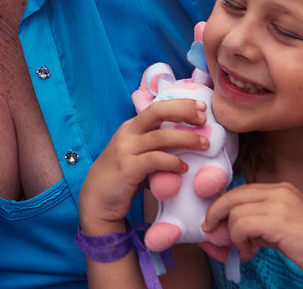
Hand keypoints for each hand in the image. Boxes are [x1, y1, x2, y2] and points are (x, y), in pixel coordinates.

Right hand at [79, 99, 207, 233]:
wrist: (98, 198)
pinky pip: (154, 160)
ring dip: (186, 138)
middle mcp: (128, 133)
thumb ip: (158, 148)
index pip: (157, 107)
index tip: (201, 108)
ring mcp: (126, 150)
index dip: (180, 104)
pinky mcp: (127, 168)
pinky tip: (184, 168)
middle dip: (182, 111)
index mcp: (132, 127)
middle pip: (156, 112)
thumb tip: (191, 145)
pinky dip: (172, 162)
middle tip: (203, 119)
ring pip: (160, 136)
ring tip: (204, 144)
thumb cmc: (124, 176)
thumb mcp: (139, 155)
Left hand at [204, 182, 302, 279]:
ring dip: (233, 234)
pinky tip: (249, 250)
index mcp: (281, 188)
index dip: (224, 205)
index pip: (241, 190)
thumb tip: (229, 226)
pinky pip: (242, 225)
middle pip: (233, 195)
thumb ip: (259, 219)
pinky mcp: (278, 220)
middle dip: (216, 213)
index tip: (215, 219)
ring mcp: (279, 204)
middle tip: (211, 230)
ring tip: (245, 247)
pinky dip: (238, 239)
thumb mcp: (282, 223)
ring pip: (235, 213)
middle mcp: (280, 191)